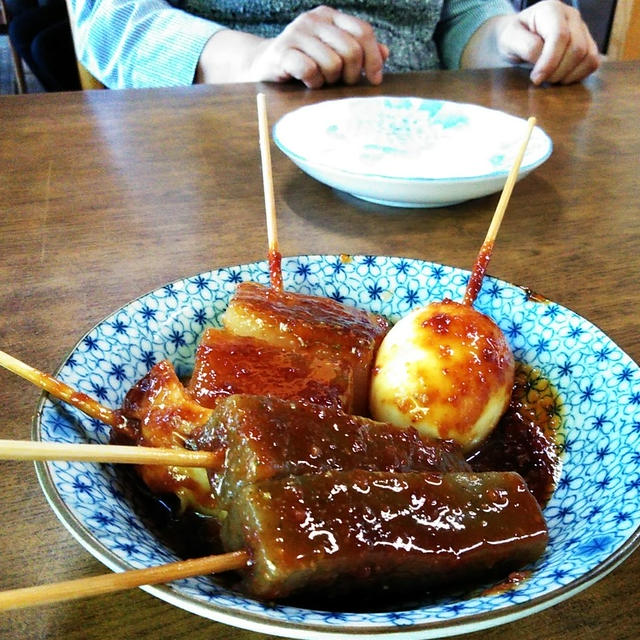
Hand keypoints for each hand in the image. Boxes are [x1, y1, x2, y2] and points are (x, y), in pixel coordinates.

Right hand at [196, 5, 387, 87]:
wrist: (262, 65)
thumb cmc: (304, 62)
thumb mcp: (333, 54)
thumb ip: (359, 52)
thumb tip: (385, 53)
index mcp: (330, 16)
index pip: (363, 32)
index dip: (373, 59)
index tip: (373, 80)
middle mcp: (314, 19)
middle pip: (351, 50)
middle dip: (351, 74)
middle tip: (342, 84)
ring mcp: (297, 33)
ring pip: (332, 63)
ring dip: (330, 80)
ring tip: (321, 80)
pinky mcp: (282, 51)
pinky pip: (310, 70)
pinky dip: (313, 82)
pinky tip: (307, 82)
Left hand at [496, 0, 599, 84]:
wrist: (521, 36)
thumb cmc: (514, 37)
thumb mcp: (510, 39)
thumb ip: (527, 47)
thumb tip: (544, 62)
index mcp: (551, 10)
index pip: (560, 36)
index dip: (549, 62)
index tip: (536, 79)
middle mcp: (572, 16)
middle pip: (577, 48)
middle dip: (557, 71)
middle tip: (540, 79)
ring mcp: (583, 29)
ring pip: (588, 56)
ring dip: (568, 75)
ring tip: (549, 78)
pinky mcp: (588, 43)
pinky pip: (593, 63)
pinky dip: (578, 75)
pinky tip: (561, 78)